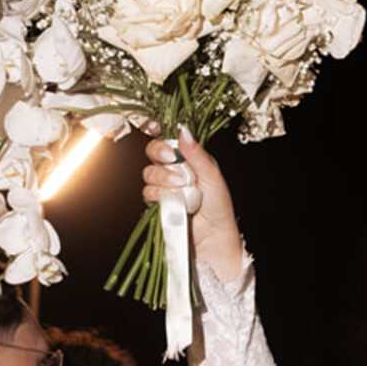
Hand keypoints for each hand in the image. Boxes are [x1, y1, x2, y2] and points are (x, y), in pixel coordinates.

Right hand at [141, 130, 244, 282]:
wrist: (213, 235)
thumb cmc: (218, 206)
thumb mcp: (212, 175)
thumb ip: (196, 154)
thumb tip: (183, 130)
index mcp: (187, 159)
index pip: (166, 141)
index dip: (161, 143)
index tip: (168, 148)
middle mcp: (173, 170)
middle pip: (152, 154)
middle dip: (162, 159)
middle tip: (177, 168)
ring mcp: (164, 187)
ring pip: (149, 174)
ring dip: (164, 181)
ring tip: (183, 190)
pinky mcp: (157, 203)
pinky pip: (148, 193)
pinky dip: (159, 196)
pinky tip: (174, 202)